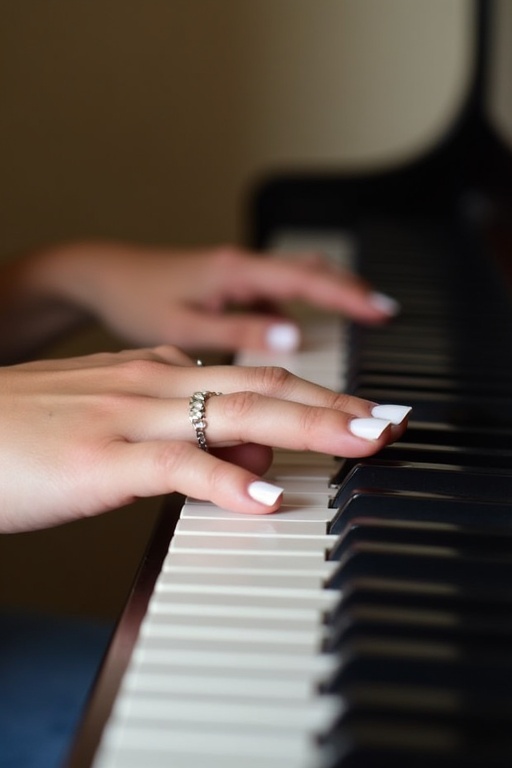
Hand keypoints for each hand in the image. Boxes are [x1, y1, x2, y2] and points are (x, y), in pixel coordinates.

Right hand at [0, 345, 408, 532]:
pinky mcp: (98, 459)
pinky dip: (226, 480)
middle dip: (334, 403)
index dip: (316, 391)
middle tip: (390, 422)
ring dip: (308, 427)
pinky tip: (266, 495)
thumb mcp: (115, 416)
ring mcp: (127, 417)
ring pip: (235, 413)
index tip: (361, 411)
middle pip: (261, 386)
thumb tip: (247, 455)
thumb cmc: (27, 429)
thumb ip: (183, 429)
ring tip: (364, 442)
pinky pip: (175, 465)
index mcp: (156, 372)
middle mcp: (151, 383)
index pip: (253, 376)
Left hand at [35, 242, 398, 352]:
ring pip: (296, 279)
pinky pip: (275, 293)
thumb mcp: (183, 324)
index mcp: (236, 272)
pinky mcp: (230, 287)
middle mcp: (243, 267)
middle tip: (386, 314)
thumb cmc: (136, 299)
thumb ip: (237, 333)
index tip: (382, 313)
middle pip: (312, 272)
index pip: (307, 280)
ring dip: (329, 296)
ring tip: (361, 319)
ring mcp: (238, 276)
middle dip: (351, 292)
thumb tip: (292, 339)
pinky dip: (299, 307)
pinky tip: (302, 332)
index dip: (348, 297)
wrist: (102, 277)